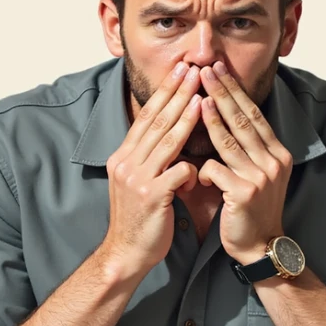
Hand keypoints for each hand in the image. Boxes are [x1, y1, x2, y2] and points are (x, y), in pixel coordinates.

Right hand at [101, 61, 202, 276]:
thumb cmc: (139, 220)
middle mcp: (126, 162)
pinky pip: (177, 173)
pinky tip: (199, 172)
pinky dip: (191, 169)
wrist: (126, 253)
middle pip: (155, 121)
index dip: (164, 92)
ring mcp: (137, 178)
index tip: (180, 71)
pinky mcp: (151, 196)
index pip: (146, 117)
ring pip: (166, 141)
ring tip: (202, 98)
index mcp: (122, 157)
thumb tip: (171, 144)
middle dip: (177, 94)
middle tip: (194, 71)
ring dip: (186, 118)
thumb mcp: (138, 184)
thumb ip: (152, 162)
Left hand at [195, 60, 293, 264]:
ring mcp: (260, 177)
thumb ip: (246, 149)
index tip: (219, 70)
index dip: (235, 91)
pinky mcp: (244, 193)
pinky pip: (216, 170)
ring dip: (211, 117)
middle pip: (243, 120)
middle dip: (222, 92)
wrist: (260, 246)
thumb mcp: (256, 175)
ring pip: (229, 141)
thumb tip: (224, 117)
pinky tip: (199, 178)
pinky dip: (203, 170)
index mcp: (278, 153)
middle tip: (205, 70)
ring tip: (196, 98)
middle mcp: (273, 161)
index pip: (253, 115)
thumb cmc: (251, 209)